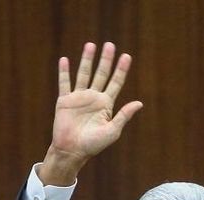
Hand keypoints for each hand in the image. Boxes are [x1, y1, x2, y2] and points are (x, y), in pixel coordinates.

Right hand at [39, 42, 143, 185]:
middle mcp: (93, 98)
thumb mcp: (112, 131)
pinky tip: (65, 60)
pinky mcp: (65, 101)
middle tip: (110, 44)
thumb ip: (124, 116)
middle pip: (101, 74)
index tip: (126, 56)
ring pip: (84, 74)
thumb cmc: (93, 145)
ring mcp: (79, 98)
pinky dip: (64, 72)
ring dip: (87, 60)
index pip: (115, 82)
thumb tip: (139, 103)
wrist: (72, 151)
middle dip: (106, 60)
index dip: (121, 70)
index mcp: (106, 104)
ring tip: (90, 45)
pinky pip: (64, 83)